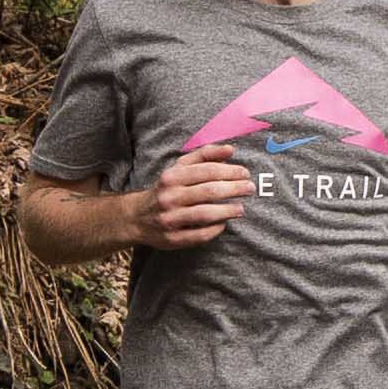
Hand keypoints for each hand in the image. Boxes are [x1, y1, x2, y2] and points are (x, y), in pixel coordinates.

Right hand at [139, 146, 255, 249]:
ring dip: (227, 210)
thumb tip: (230, 150)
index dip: (229, 171)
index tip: (245, 173)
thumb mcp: (179, 168)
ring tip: (241, 209)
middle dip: (234, 189)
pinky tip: (223, 224)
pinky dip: (214, 229)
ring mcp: (170, 219)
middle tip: (250, 188)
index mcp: (172, 177)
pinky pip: (198, 235)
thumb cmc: (166, 189)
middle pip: (209, 191)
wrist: (137, 217)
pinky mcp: (172, 239)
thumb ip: (204, 156)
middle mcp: (169, 197)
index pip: (207, 170)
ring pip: (204, 214)